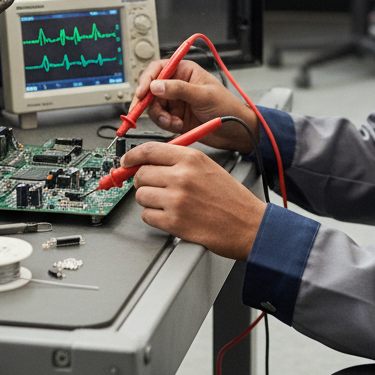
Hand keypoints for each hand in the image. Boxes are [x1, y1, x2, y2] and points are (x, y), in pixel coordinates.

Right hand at [129, 58, 258, 153]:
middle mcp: (176, 85)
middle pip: (151, 89)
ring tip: (174, 122)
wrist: (234, 132)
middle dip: (150, 102)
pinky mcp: (174, 117)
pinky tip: (178, 126)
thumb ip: (179, 89)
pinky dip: (166, 124)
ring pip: (153, 107)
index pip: (158, 69)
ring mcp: (175, 102)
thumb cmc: (227, 107)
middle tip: (151, 112)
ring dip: (160, 116)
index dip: (147, 79)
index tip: (142, 92)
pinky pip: (160, 120)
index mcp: (184, 71)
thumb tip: (156, 85)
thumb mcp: (203, 95)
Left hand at [129, 143, 265, 258]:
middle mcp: (182, 176)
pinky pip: (146, 216)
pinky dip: (154, 217)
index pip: (148, 150)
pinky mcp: (174, 222)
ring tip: (167, 203)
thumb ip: (179, 161)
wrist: (248, 224)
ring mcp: (176, 199)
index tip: (126, 162)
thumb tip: (148, 161)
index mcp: (191, 158)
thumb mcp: (208, 166)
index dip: (131, 157)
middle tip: (154, 187)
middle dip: (143, 182)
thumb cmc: (231, 198)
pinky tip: (170, 216)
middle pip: (141, 174)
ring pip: (141, 196)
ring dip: (149, 201)